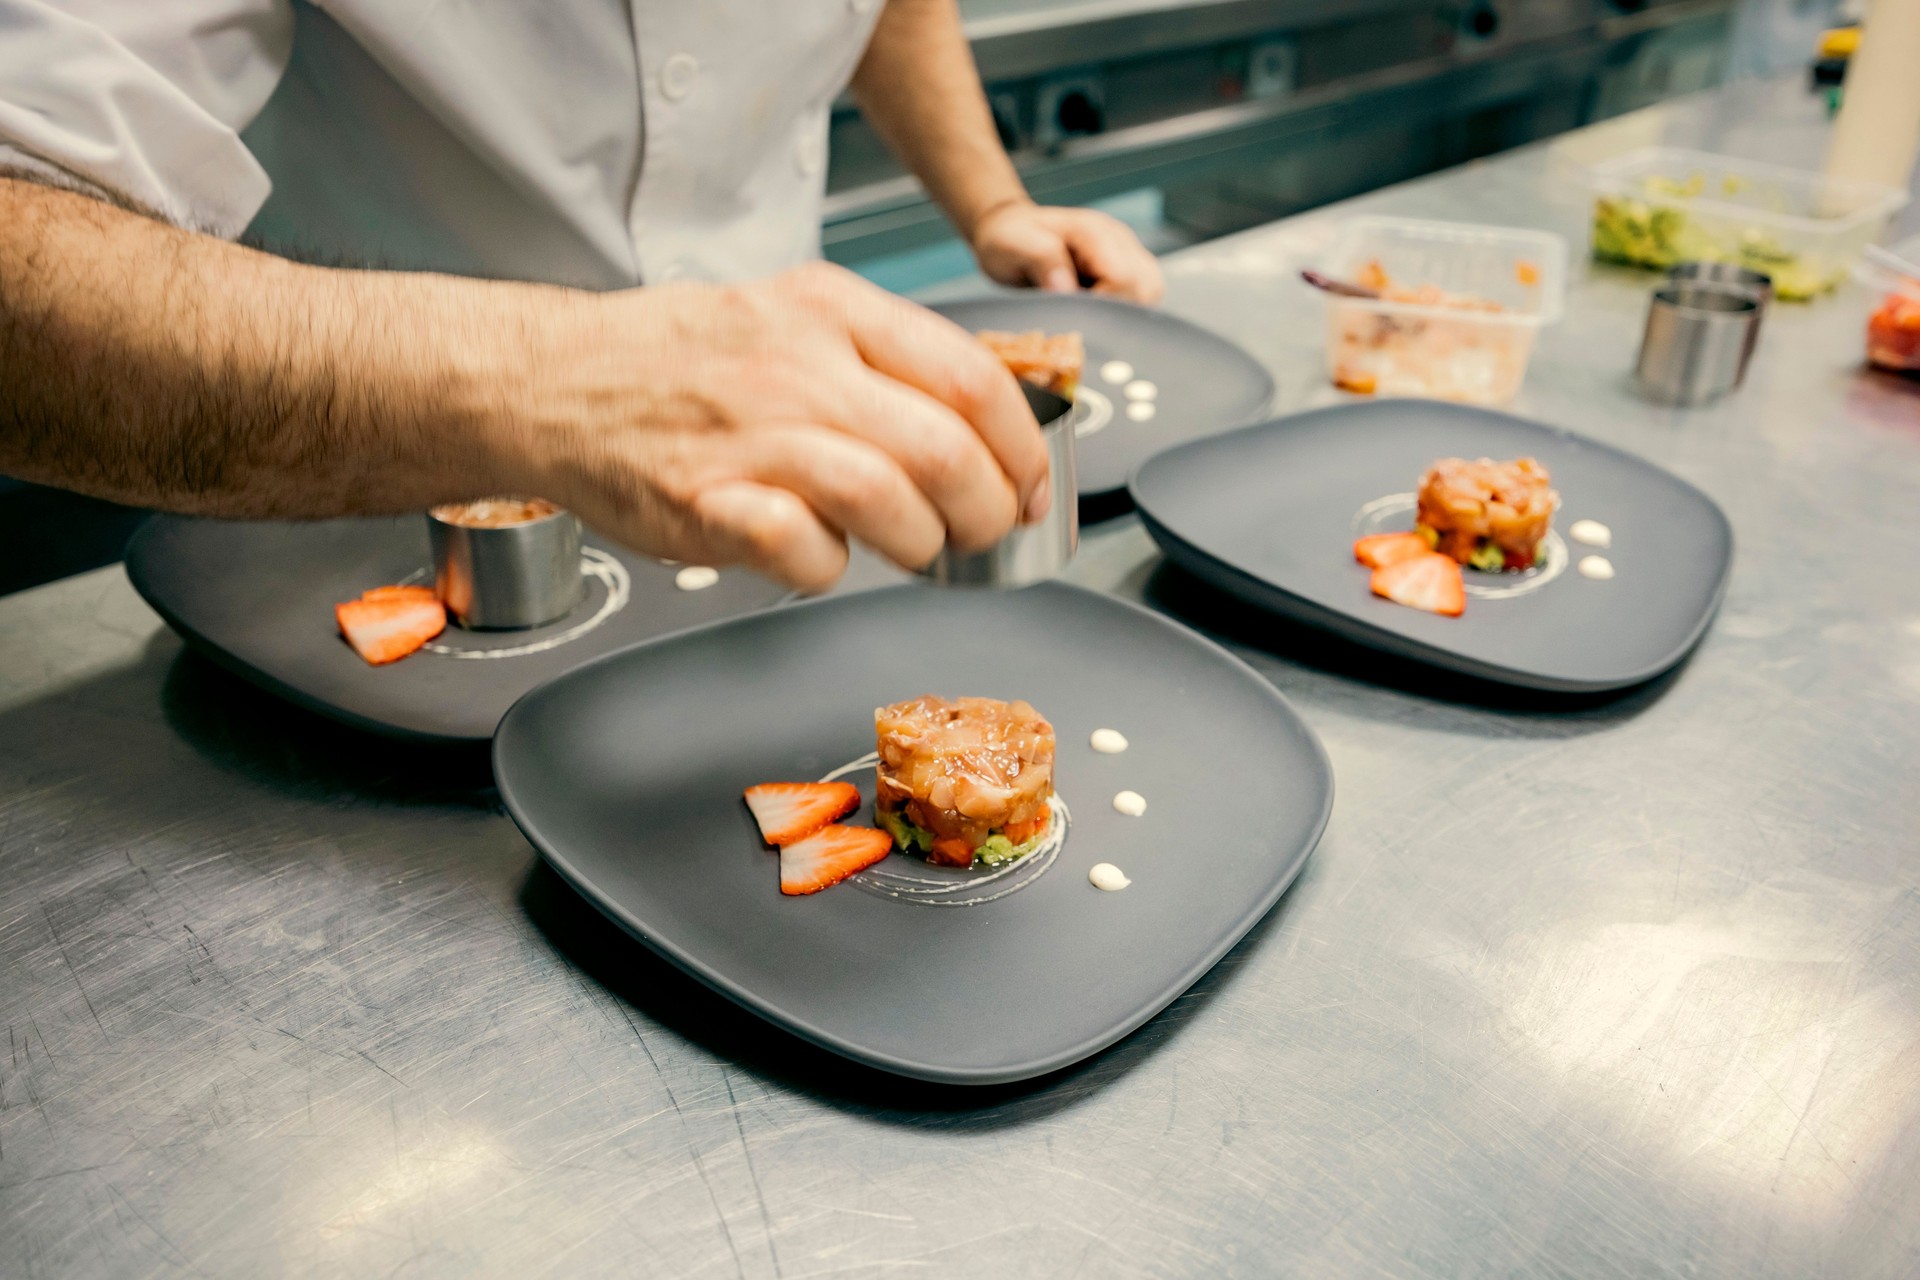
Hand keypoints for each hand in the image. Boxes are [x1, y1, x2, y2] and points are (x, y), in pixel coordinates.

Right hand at [506, 262, 1052, 592]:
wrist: (551, 380)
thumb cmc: (679, 362)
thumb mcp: (790, 317)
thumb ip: (882, 360)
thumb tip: (983, 428)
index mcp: (832, 309)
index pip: (973, 376)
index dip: (1024, 448)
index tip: (1034, 486)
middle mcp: (796, 365)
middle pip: (947, 448)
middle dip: (990, 511)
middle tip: (986, 534)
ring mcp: (749, 435)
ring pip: (888, 499)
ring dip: (922, 543)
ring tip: (912, 548)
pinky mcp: (705, 503)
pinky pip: (805, 550)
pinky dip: (830, 568)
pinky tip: (820, 556)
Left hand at [970, 201, 1164, 304]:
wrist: (1010, 229)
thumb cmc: (1009, 238)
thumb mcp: (1013, 244)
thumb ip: (1042, 260)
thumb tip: (1066, 289)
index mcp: (1094, 232)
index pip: (1123, 279)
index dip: (1102, 307)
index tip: (1075, 319)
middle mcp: (1119, 240)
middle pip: (1146, 288)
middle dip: (1116, 314)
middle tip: (1081, 321)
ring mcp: (1126, 253)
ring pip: (1151, 293)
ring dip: (1124, 313)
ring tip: (1089, 316)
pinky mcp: (1126, 268)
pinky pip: (1142, 295)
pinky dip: (1124, 310)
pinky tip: (1095, 313)